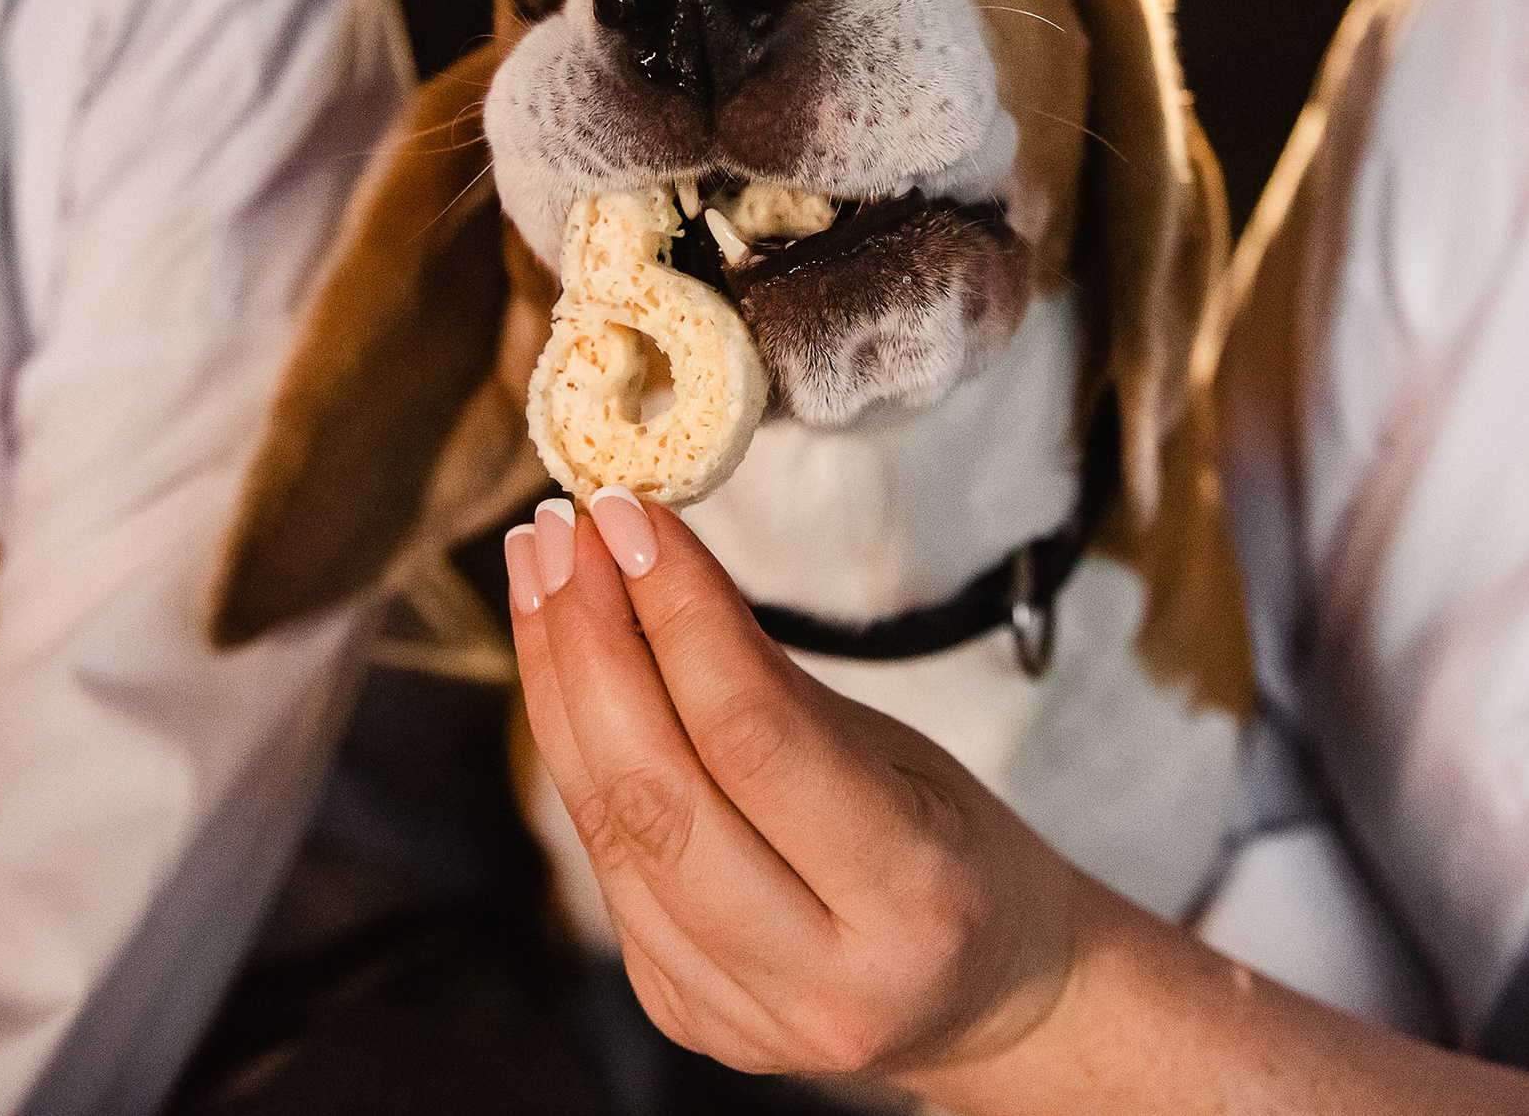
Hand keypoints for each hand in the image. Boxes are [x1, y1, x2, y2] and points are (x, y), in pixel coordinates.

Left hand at [505, 491, 1085, 1084]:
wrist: (988, 1000)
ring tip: (539, 570)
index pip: (754, 736)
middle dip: (589, 642)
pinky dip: (573, 751)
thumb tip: (650, 564)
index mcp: (910, 898)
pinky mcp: (677, 1010)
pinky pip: (604, 859)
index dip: (679, 614)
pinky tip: (561, 666)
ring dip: (556, 684)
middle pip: (655, 790)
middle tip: (563, 529)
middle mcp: (818, 978)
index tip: (634, 517)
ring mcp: (735, 1011)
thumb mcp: (907, 753)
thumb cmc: (957, 849)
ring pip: (605, 826)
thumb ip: (773, 684)